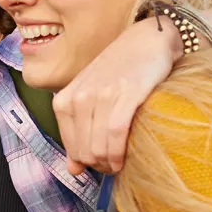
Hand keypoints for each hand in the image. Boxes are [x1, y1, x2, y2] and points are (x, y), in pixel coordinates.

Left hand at [54, 19, 182, 174]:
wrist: (146, 41)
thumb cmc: (118, 72)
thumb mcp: (90, 98)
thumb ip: (78, 132)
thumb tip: (73, 170)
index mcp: (65, 99)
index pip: (70, 147)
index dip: (86, 163)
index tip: (101, 164)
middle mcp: (79, 97)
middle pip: (83, 151)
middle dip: (99, 165)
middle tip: (114, 165)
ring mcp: (101, 95)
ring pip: (98, 147)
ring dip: (110, 163)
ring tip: (120, 163)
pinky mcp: (125, 94)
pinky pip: (115, 134)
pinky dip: (119, 153)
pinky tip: (125, 158)